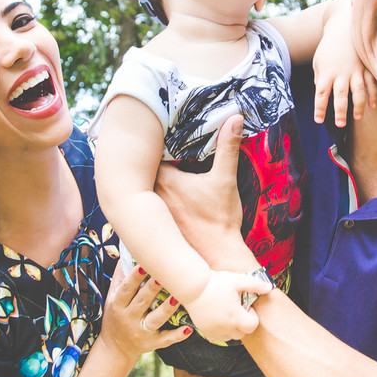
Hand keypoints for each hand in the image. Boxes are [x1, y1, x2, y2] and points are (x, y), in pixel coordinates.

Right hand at [99, 265, 188, 360]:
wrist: (114, 349)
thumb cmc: (115, 316)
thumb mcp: (111, 298)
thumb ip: (119, 277)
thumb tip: (127, 252)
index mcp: (118, 304)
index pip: (126, 288)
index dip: (134, 276)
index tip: (143, 263)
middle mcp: (128, 318)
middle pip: (142, 301)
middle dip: (152, 288)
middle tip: (163, 276)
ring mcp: (141, 332)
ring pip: (155, 319)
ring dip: (166, 309)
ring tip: (177, 298)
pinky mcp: (152, 343)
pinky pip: (165, 339)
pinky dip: (176, 335)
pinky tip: (188, 329)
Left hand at [155, 116, 250, 268]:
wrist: (217, 257)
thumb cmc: (220, 220)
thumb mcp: (225, 179)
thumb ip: (228, 147)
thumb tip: (235, 118)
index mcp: (167, 180)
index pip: (149, 155)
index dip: (153, 146)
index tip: (160, 137)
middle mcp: (153, 195)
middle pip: (142, 171)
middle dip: (149, 162)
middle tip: (156, 151)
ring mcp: (152, 211)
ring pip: (142, 189)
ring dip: (147, 182)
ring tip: (157, 171)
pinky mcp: (155, 225)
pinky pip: (145, 206)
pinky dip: (148, 200)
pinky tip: (164, 199)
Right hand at [182, 269, 272, 342]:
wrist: (193, 287)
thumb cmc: (216, 282)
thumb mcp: (238, 280)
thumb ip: (255, 284)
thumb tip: (270, 287)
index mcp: (235, 317)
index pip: (253, 326)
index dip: (252, 316)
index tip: (245, 305)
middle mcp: (225, 328)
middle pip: (242, 333)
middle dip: (243, 323)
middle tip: (236, 308)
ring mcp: (214, 331)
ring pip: (231, 337)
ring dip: (233, 328)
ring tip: (227, 312)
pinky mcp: (205, 332)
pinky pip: (218, 337)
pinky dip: (221, 331)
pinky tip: (219, 317)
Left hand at [312, 5, 376, 126]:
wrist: (344, 27)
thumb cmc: (328, 47)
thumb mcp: (318, 62)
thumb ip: (320, 78)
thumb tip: (323, 93)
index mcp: (327, 72)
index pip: (321, 93)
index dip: (320, 108)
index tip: (318, 120)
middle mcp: (342, 73)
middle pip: (340, 95)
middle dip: (340, 111)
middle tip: (340, 124)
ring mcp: (356, 70)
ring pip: (358, 91)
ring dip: (358, 106)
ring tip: (357, 118)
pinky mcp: (366, 67)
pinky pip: (371, 83)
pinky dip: (373, 95)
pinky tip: (372, 105)